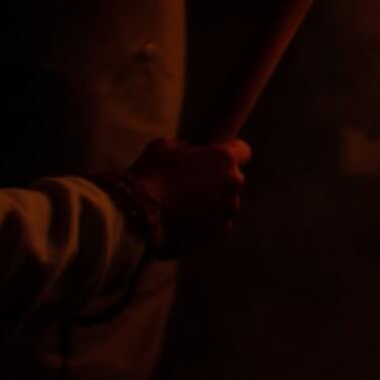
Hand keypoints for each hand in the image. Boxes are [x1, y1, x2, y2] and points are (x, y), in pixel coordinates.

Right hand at [126, 136, 249, 255]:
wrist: (136, 217)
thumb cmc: (149, 177)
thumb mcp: (162, 147)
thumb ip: (183, 145)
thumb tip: (187, 148)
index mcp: (224, 157)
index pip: (243, 151)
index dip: (229, 153)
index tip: (215, 159)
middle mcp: (233, 182)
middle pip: (233, 179)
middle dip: (218, 181)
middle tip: (191, 186)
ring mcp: (228, 210)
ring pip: (226, 204)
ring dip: (213, 204)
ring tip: (185, 208)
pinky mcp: (219, 233)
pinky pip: (218, 225)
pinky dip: (206, 225)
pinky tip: (185, 223)